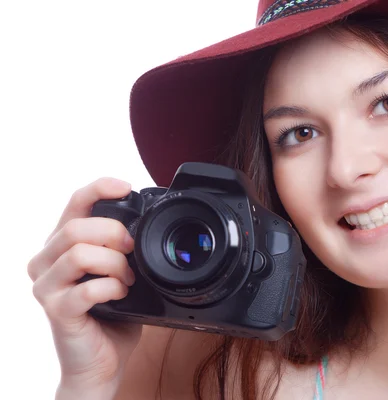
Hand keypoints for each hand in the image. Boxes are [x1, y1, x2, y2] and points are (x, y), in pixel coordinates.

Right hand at [28, 177, 141, 397]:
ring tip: (127, 280)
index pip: (74, 203)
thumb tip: (144, 223)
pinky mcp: (56, 311)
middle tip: (132, 252)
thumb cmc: (112, 314)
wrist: (102, 360)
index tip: (126, 187)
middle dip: (115, 234)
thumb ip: (121, 247)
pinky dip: (113, 288)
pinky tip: (120, 295)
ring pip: (80, 253)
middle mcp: (46, 261)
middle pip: (77, 227)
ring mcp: (47, 286)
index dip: (99, 188)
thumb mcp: (119, 271)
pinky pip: (88, 288)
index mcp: (62, 245)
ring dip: (115, 265)